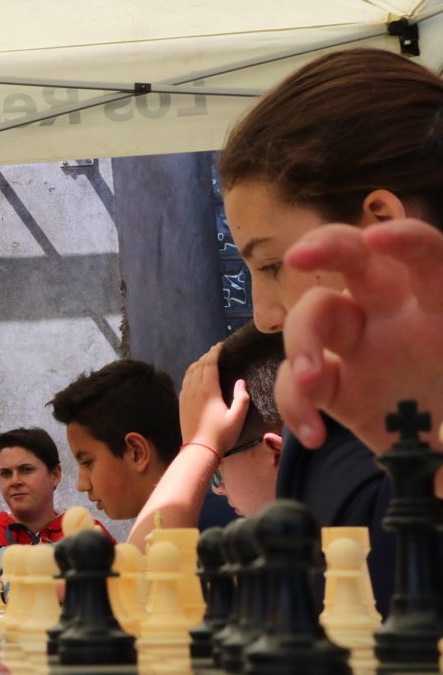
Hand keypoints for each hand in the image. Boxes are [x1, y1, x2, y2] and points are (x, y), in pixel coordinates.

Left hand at [180, 344, 249, 452]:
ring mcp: (186, 395)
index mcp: (208, 390)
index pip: (209, 364)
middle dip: (207, 356)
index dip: (215, 352)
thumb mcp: (237, 417)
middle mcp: (195, 389)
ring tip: (207, 360)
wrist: (199, 449)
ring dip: (198, 363)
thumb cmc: (221, 434)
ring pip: (190, 372)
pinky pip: (185, 380)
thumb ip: (242, 398)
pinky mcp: (182, 402)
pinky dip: (191, 372)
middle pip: (199, 365)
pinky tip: (196, 375)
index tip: (220, 346)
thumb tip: (241, 381)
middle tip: (216, 351)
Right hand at [277, 220, 442, 453]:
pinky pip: (295, 382)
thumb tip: (441, 465)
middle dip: (325, 246)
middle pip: (352, 259)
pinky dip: (296, 406)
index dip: (406, 241)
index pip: (428, 260)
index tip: (378, 238)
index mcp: (437, 310)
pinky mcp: (330, 385)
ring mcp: (354, 346)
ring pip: (312, 318)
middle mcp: (391, 315)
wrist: (438, 452)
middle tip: (297, 257)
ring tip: (314, 382)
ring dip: (302, 344)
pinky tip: (313, 436)